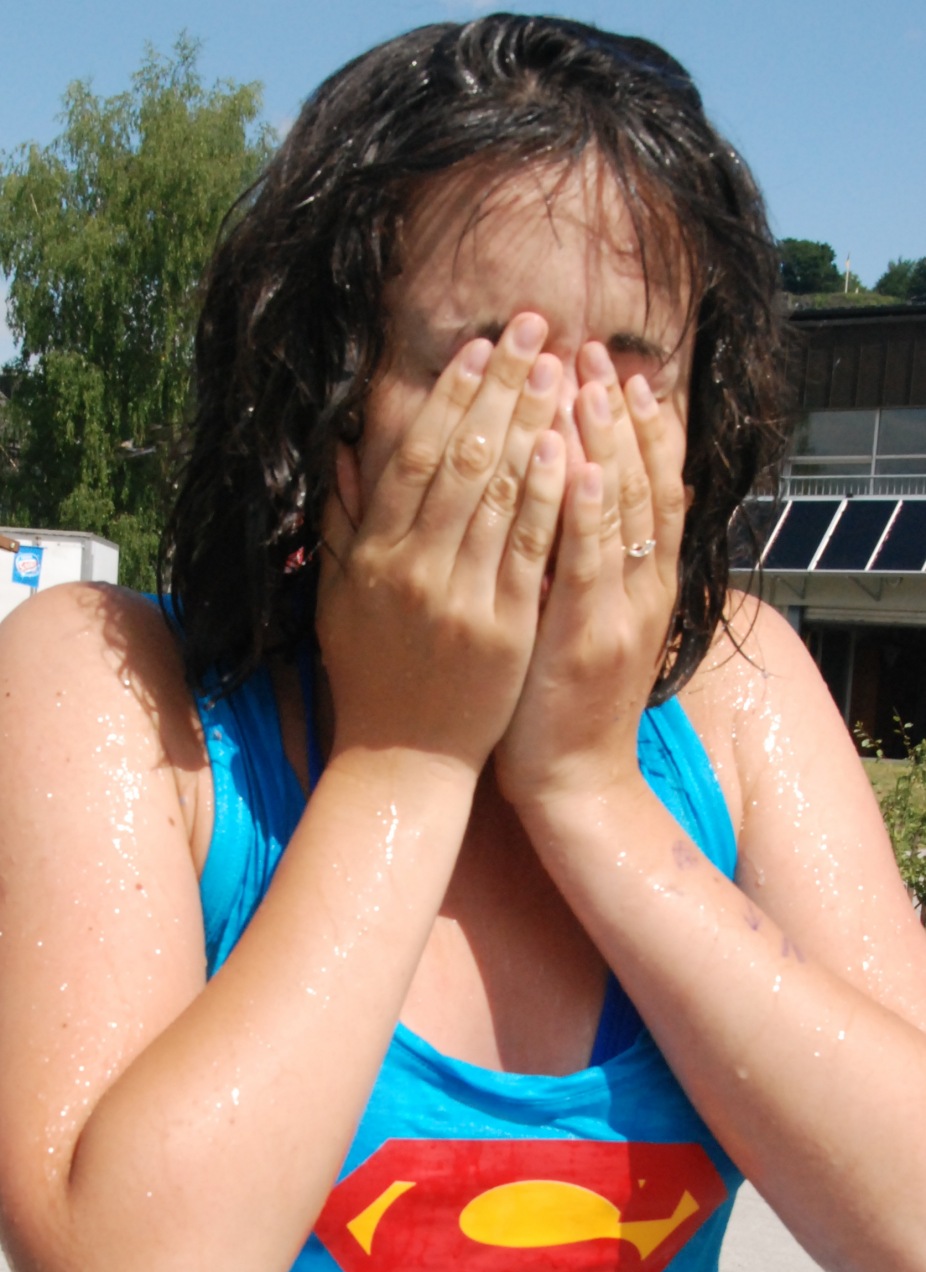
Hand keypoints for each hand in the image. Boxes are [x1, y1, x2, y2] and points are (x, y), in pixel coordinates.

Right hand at [315, 316, 567, 778]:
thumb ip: (341, 524)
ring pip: (501, 494)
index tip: (477, 348)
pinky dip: (550, 496)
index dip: (449, 395)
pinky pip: (531, 550)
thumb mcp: (339, 598)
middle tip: (533, 331)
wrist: (404, 760)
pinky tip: (571, 448)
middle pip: (463, 458)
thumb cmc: (372, 677)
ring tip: (561, 368)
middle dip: (500, 388)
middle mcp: (414, 568)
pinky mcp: (505, 630)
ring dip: (533, 423)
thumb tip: (344, 451)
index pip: (414, 455)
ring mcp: (461, 598)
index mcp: (373, 555)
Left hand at [495, 345, 686, 808]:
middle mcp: (642, 588)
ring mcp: (620, 613)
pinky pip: (588, 566)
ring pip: (621, 512)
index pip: (651, 483)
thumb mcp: (585, 620)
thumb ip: (584, 562)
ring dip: (605, 441)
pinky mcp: (586, 640)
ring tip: (587, 380)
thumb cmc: (561, 701)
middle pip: (640, 482)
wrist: (573, 783)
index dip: (638, 423)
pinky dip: (585, 513)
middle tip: (594, 349)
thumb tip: (574, 496)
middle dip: (617, 412)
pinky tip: (574, 466)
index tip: (616, 365)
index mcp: (643, 580)